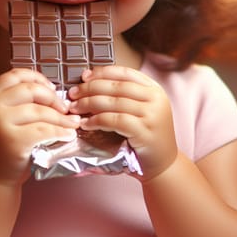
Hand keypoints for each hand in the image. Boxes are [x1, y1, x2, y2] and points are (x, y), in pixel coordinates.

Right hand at [0, 68, 79, 183]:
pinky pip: (44, 130)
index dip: (38, 78)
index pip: (16, 75)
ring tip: (73, 123)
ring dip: (62, 117)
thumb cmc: (6, 142)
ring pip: (40, 111)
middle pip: (31, 90)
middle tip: (66, 109)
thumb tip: (55, 91)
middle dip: (53, 98)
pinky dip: (60, 131)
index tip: (52, 88)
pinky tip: (68, 135)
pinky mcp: (13, 140)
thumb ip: (22, 101)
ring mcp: (0, 122)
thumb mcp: (7, 115)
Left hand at [67, 66, 177, 180]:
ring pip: (114, 102)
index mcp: (154, 89)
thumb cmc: (145, 136)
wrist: (163, 164)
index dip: (102, 72)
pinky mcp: (145, 131)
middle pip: (117, 86)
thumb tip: (89, 82)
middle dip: (91, 88)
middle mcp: (156, 98)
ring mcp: (152, 115)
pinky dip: (96, 121)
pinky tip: (85, 124)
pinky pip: (115, 121)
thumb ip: (122, 97)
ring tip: (75, 109)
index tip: (84, 76)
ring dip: (89, 104)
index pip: (125, 72)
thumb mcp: (139, 110)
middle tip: (73, 94)